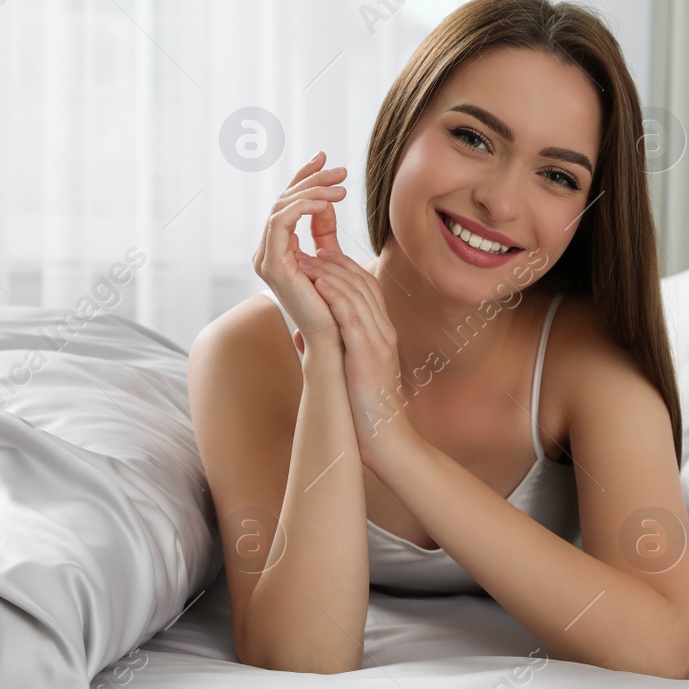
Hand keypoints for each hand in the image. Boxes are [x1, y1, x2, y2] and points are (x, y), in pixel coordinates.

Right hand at [251, 151, 347, 353]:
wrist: (336, 338)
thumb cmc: (336, 304)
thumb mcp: (330, 257)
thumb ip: (323, 229)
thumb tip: (327, 200)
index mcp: (279, 249)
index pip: (288, 203)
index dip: (304, 178)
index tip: (325, 157)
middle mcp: (267, 252)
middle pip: (283, 200)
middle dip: (311, 179)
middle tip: (340, 170)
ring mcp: (267, 259)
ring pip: (281, 207)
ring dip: (311, 190)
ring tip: (340, 187)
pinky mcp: (273, 265)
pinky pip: (281, 222)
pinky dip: (302, 206)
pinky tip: (325, 201)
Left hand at [296, 249, 417, 468]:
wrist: (387, 441)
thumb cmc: (366, 412)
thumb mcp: (349, 371)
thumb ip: (330, 349)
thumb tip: (301, 336)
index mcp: (380, 332)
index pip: (363, 285)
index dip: (340, 265)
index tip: (315, 253)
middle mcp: (384, 331)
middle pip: (362, 281)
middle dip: (334, 260)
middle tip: (307, 246)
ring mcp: (380, 341)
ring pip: (357, 293)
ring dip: (329, 272)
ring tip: (304, 259)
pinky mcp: (370, 355)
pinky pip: (354, 317)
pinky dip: (335, 296)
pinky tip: (318, 284)